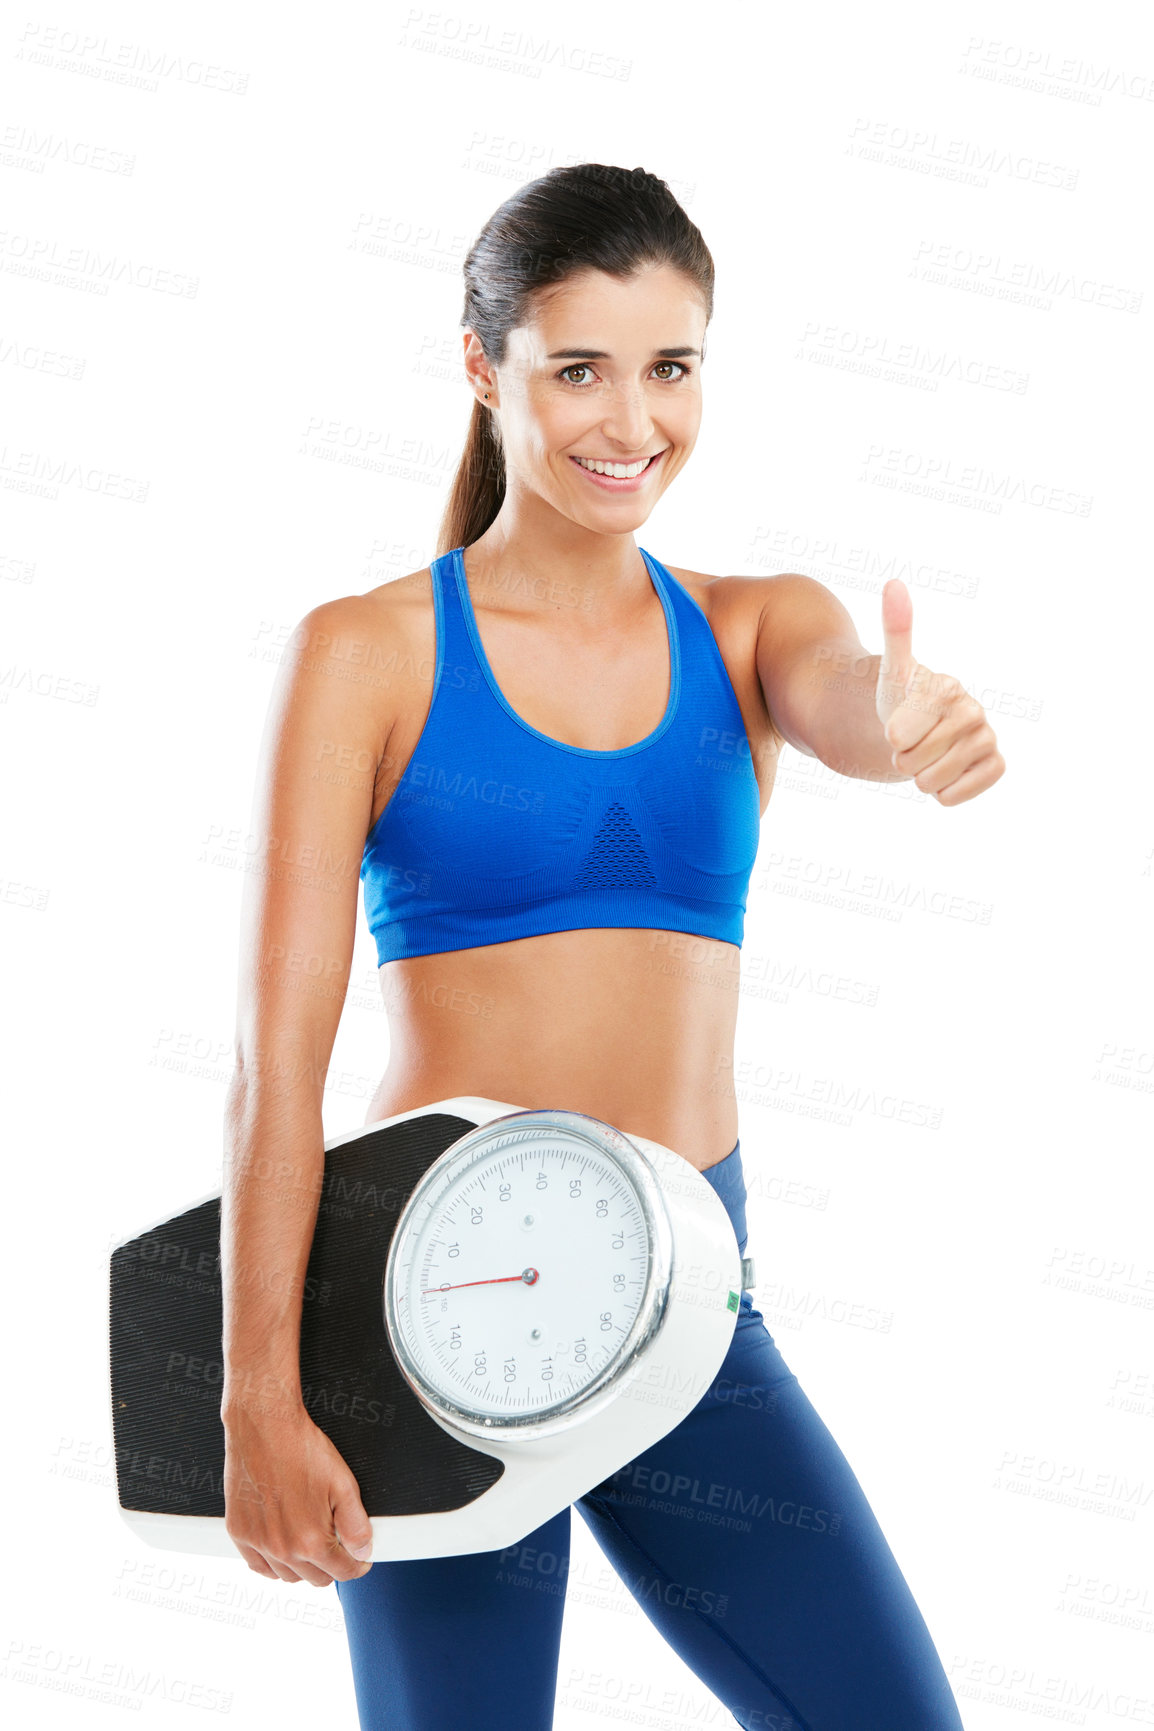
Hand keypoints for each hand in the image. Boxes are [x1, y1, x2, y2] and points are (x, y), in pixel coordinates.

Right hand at [223, 1402, 374, 1586]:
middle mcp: (282, 1549)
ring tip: (310, 1540)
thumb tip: (363, 1551)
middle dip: (332, 1565)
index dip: (357, 1565)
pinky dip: (274, 1564)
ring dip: (303, 1566)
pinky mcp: (239, 1533)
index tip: (360, 1557)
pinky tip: (283, 1547)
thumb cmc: (300, 1448)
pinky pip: (259, 1567)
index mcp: (311, 1541)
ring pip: (288, 1576)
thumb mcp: (343, 1484)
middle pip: (316, 1579)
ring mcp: (257, 1543)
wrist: (264, 1425)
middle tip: (337, 1543)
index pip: (342, 1572)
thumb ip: (356, 1525)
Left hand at [875, 579, 1004, 805]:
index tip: (897, 725)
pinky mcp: (996, 765)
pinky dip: (945, 792)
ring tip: (927, 756)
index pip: (898, 737)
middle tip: (912, 741)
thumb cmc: (900, 701)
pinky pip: (957, 795)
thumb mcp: (890, 672)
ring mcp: (987, 738)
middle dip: (903, 759)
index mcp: (946, 688)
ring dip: (921, 777)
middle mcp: (973, 710)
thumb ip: (894, 630)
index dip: (890, 739)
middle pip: (914, 762)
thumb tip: (894, 582)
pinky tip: (947, 772)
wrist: (919, 731)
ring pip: (932, 781)